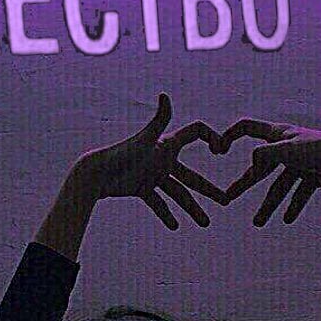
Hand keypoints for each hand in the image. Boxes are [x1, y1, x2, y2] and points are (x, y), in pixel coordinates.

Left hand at [69, 93, 226, 230]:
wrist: (95, 173)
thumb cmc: (120, 154)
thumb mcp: (145, 139)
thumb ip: (159, 119)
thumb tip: (165, 94)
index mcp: (167, 144)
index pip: (196, 133)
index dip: (211, 137)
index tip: (221, 151)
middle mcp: (162, 159)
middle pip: (191, 176)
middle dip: (209, 190)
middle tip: (226, 201)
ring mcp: (152, 174)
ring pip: (177, 194)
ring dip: (192, 209)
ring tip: (206, 224)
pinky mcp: (140, 188)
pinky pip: (158, 203)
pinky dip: (165, 214)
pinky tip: (175, 226)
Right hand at [215, 118, 320, 225]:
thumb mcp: (289, 149)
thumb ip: (266, 154)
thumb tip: (252, 162)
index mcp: (278, 133)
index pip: (246, 128)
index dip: (229, 135)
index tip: (218, 150)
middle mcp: (288, 146)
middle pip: (261, 167)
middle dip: (245, 183)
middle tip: (227, 198)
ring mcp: (302, 162)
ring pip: (280, 186)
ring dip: (269, 205)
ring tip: (258, 223)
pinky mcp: (315, 175)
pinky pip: (300, 193)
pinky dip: (294, 206)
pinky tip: (287, 219)